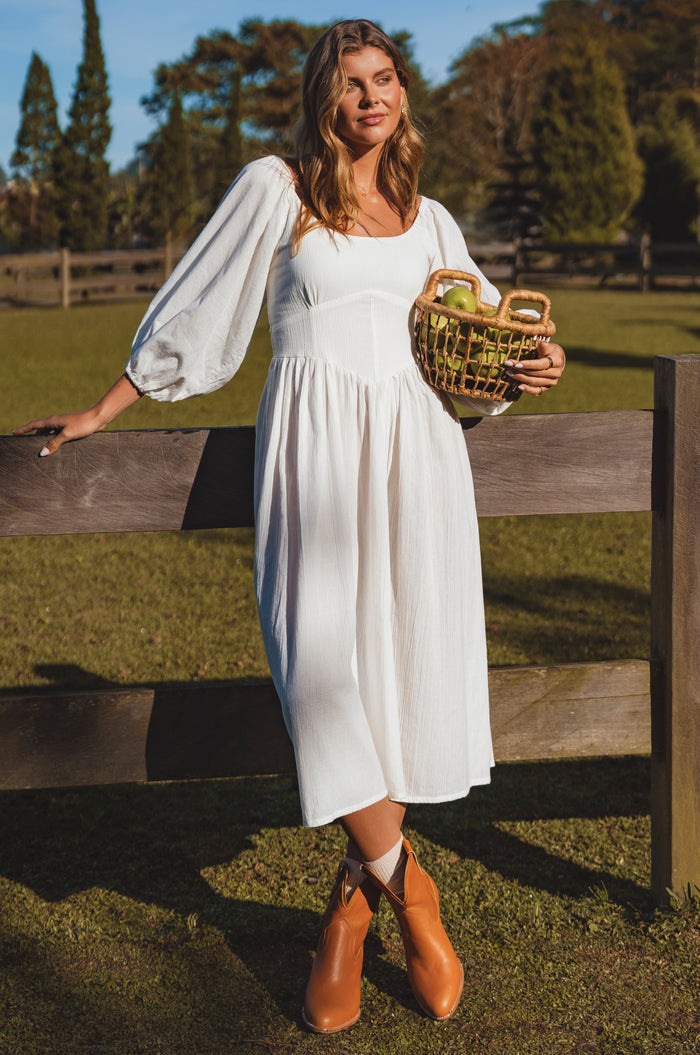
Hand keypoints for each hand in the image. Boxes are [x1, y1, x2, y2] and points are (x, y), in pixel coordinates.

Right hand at [12, 373, 142, 454]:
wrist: (99, 418)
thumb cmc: (83, 424)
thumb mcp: (67, 435)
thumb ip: (54, 443)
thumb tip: (42, 452)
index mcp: (53, 421)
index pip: (34, 425)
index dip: (24, 429)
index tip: (14, 433)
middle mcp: (56, 421)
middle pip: (40, 428)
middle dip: (31, 434)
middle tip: (22, 439)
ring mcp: (64, 424)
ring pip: (49, 432)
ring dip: (42, 437)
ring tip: (35, 444)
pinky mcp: (71, 428)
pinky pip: (58, 434)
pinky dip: (53, 439)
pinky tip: (55, 446)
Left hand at [504, 341, 565, 396]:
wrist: (558, 360)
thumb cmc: (551, 351)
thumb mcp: (549, 346)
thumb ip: (544, 347)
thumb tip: (542, 344)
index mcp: (557, 362)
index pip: (540, 364)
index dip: (528, 365)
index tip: (516, 364)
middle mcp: (556, 373)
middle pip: (535, 374)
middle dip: (520, 370)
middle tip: (508, 365)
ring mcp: (552, 382)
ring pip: (534, 382)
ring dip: (520, 378)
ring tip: (509, 372)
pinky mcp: (547, 387)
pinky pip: (537, 391)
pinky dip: (528, 390)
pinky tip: (519, 386)